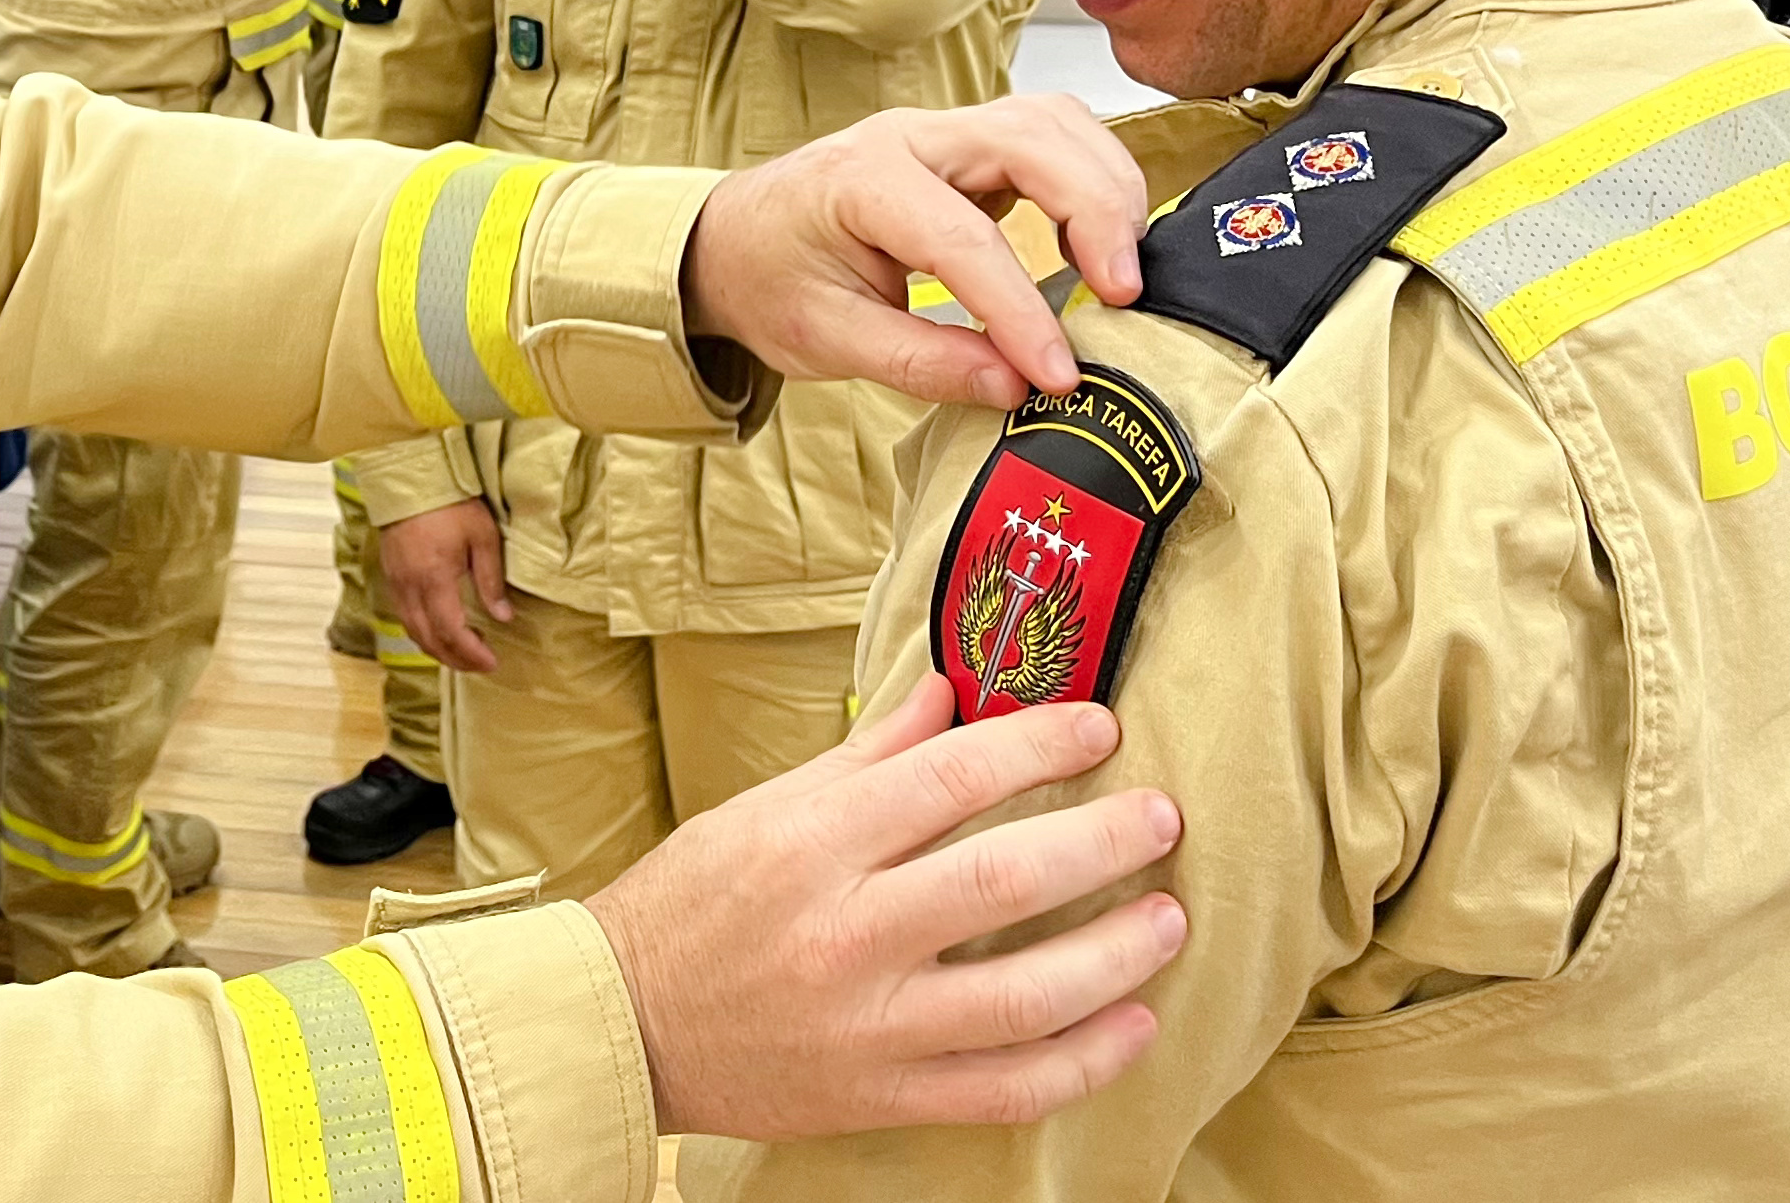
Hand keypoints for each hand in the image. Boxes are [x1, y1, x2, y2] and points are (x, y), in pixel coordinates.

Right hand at [378, 500, 510, 672]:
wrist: (410, 478)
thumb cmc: (452, 504)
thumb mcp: (483, 537)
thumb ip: (491, 580)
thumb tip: (503, 618)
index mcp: (434, 579)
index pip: (450, 631)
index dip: (471, 654)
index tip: (491, 663)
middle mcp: (409, 588)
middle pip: (428, 640)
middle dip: (455, 659)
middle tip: (481, 665)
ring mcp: (395, 584)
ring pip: (413, 632)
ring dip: (438, 649)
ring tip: (464, 653)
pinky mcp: (390, 577)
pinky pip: (405, 617)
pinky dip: (424, 633)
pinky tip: (441, 630)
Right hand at [591, 683, 1185, 1137]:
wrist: (622, 1026)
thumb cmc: (691, 906)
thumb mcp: (761, 808)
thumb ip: (867, 754)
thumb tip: (952, 692)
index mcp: (811, 844)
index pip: (953, 776)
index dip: (1042, 744)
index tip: (1101, 728)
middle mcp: (845, 933)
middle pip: (1008, 879)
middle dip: (1107, 841)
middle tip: (1161, 818)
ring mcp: (869, 1025)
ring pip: (1028, 996)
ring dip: (1119, 953)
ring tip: (1168, 918)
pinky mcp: (884, 1096)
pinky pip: (1010, 1089)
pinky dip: (1087, 1060)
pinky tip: (1134, 1023)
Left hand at [684, 96, 1148, 408]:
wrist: (733, 240)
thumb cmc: (770, 279)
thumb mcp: (826, 338)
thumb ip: (921, 362)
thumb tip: (1012, 387)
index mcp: (862, 180)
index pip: (963, 238)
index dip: (1022, 310)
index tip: (1060, 373)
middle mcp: (909, 136)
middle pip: (1032, 141)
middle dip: (1093, 213)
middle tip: (1123, 297)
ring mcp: (944, 131)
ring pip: (1054, 123)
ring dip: (1104, 186)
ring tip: (1120, 272)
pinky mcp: (971, 145)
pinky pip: (1052, 136)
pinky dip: (1092, 177)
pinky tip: (1096, 242)